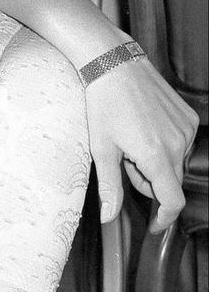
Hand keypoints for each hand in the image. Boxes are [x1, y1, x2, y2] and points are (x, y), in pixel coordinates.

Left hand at [85, 56, 197, 231]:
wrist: (115, 67)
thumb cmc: (103, 106)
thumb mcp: (100, 150)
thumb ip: (109, 187)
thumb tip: (109, 217)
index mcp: (155, 156)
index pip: (172, 200)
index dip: (163, 217)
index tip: (154, 224)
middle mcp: (177, 144)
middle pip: (168, 181)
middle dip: (146, 180)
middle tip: (123, 159)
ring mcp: (186, 130)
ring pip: (173, 163)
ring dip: (153, 162)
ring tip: (131, 139)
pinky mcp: (189, 118)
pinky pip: (179, 144)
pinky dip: (162, 146)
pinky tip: (144, 128)